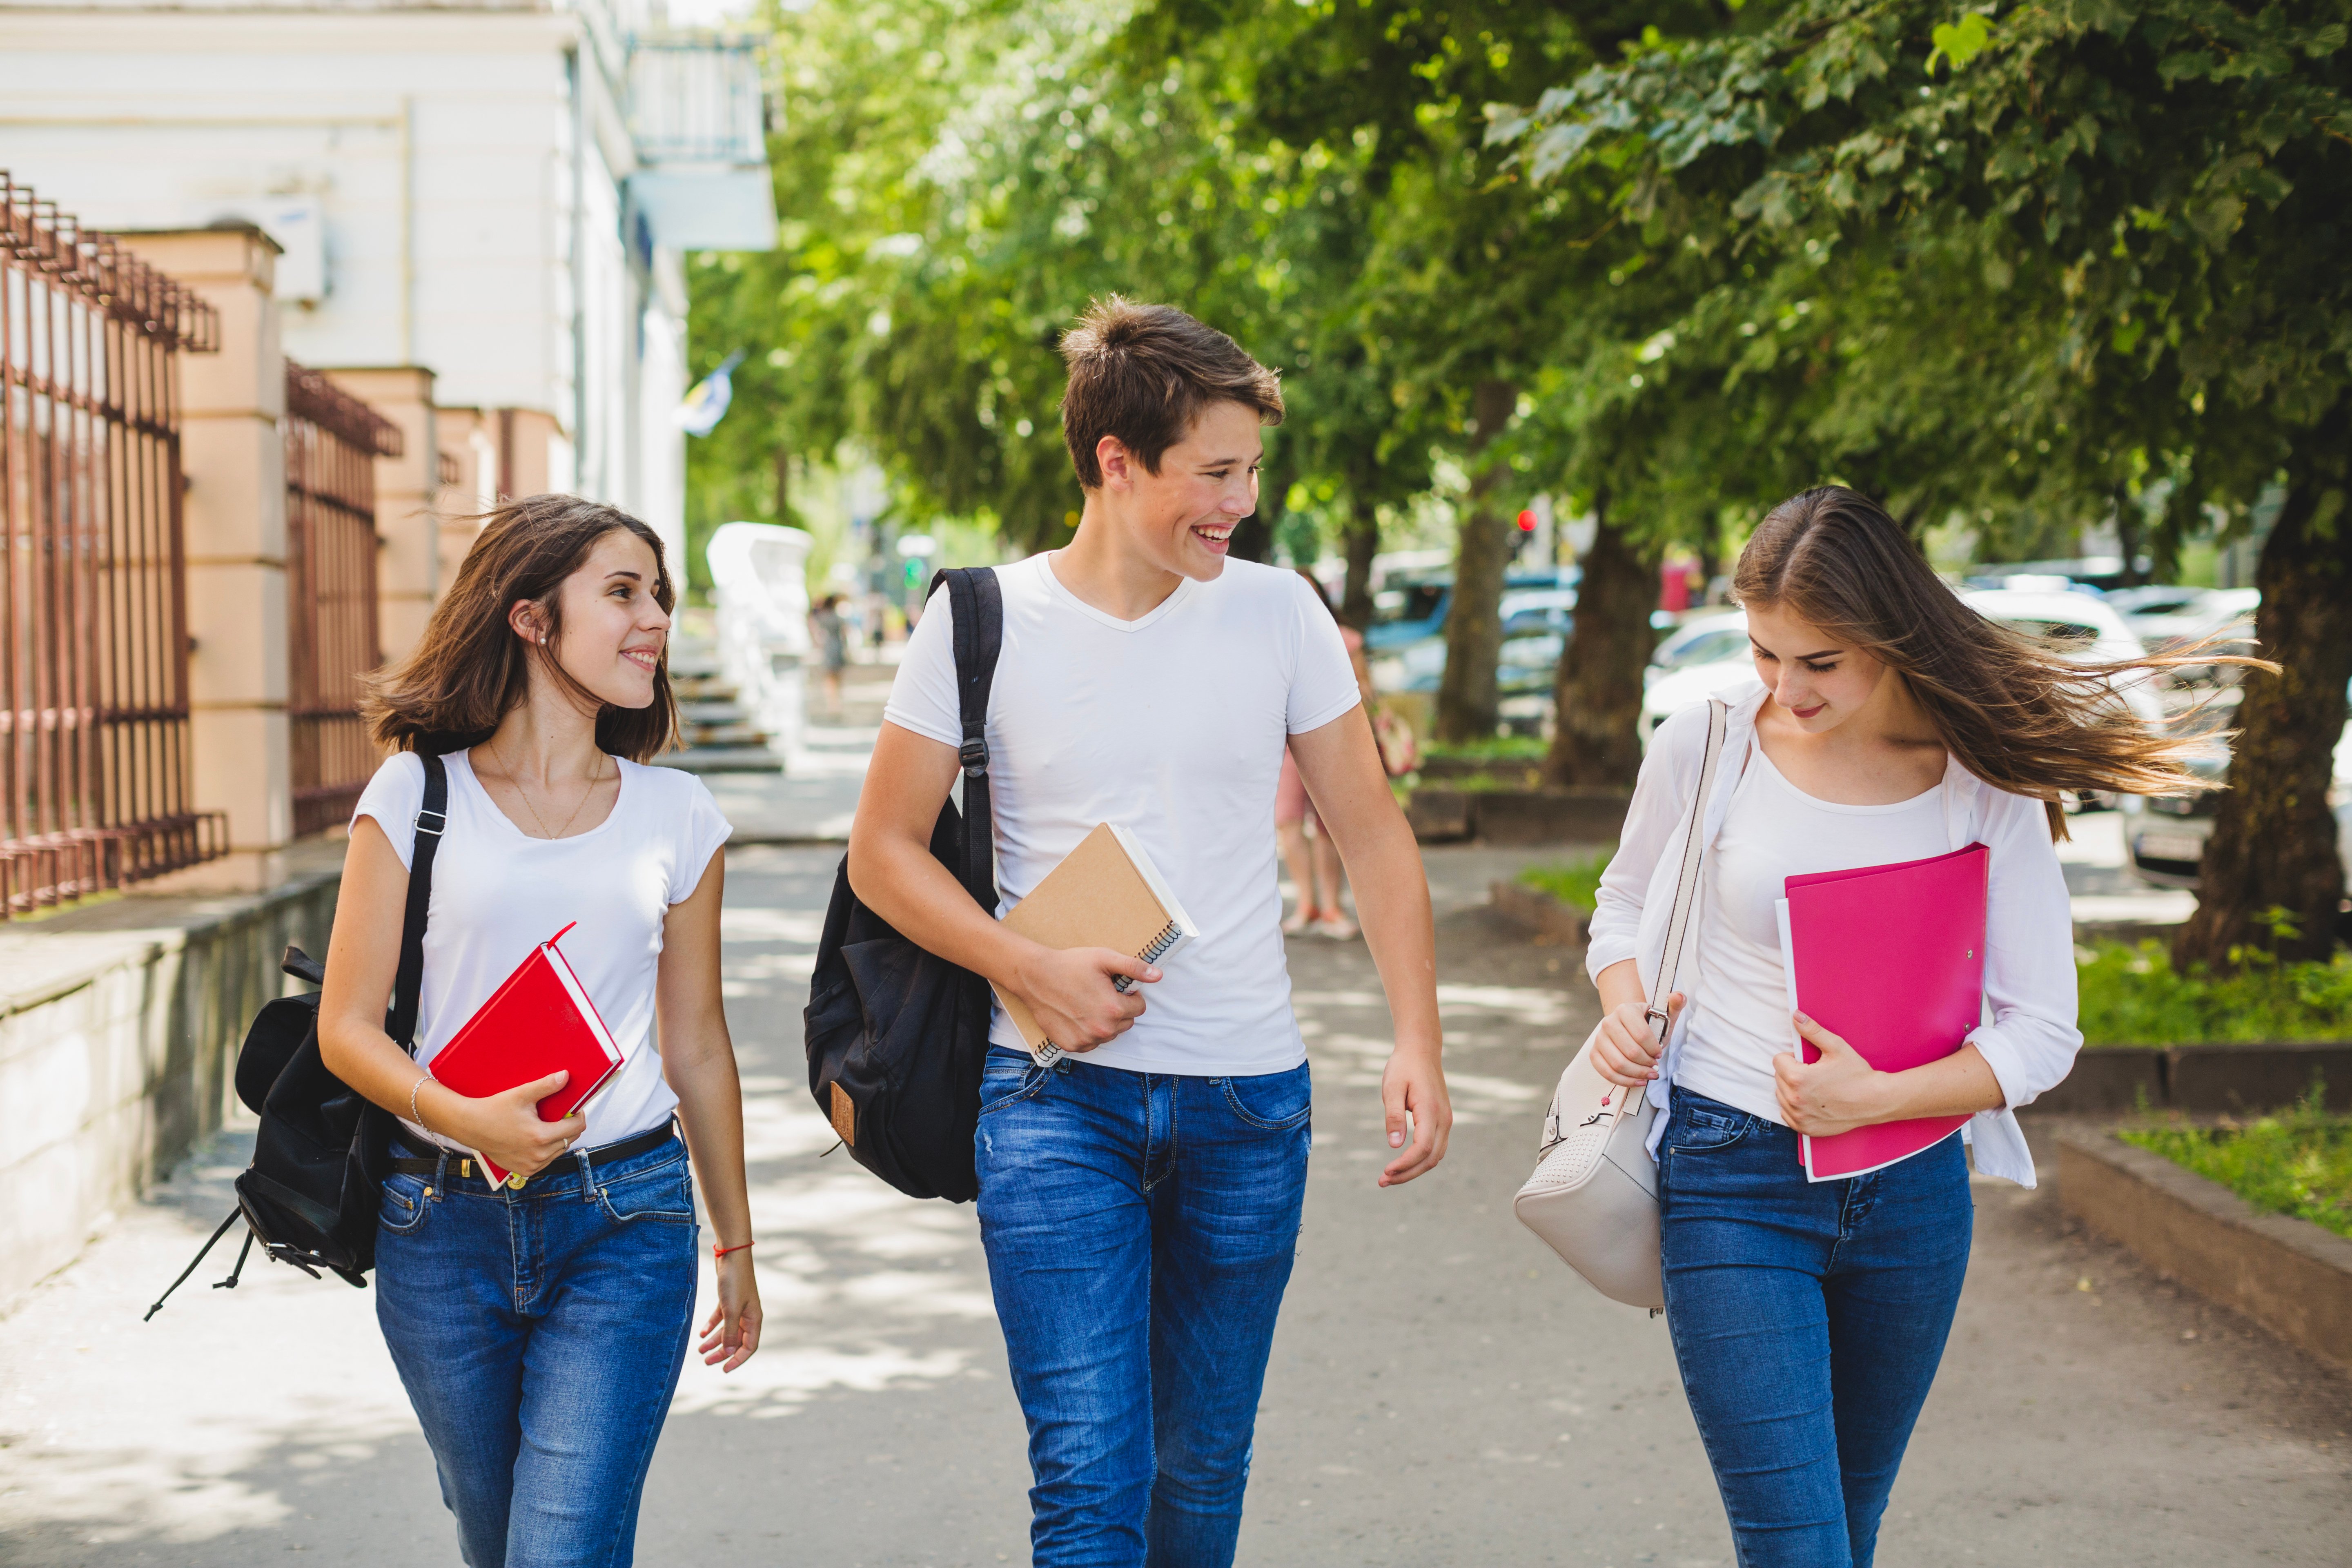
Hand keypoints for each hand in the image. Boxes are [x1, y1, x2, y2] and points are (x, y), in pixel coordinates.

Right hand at [440, 1069, 586, 1180]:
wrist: (471, 1127)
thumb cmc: (494, 1110)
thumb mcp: (521, 1094)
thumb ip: (546, 1086)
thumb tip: (565, 1076)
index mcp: (540, 1137)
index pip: (576, 1127)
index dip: (579, 1115)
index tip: (574, 1108)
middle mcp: (538, 1155)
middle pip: (570, 1139)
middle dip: (569, 1126)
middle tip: (561, 1114)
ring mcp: (531, 1165)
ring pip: (559, 1151)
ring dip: (559, 1139)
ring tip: (547, 1125)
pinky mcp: (524, 1171)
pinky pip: (546, 1160)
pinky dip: (547, 1150)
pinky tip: (537, 1138)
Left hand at [699, 1249, 763, 1371]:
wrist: (731, 1255)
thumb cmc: (734, 1281)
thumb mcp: (731, 1310)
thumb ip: (730, 1332)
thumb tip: (730, 1353)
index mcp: (754, 1319)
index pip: (749, 1346)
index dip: (738, 1359)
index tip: (723, 1369)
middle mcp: (748, 1314)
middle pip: (736, 1340)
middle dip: (722, 1352)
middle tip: (706, 1362)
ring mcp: (738, 1306)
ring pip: (727, 1330)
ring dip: (715, 1341)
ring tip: (700, 1351)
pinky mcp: (728, 1299)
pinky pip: (720, 1318)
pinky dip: (711, 1326)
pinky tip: (701, 1334)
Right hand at [1008, 946, 1158, 1052]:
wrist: (1035, 976)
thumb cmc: (1070, 965)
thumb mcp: (1104, 959)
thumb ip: (1133, 968)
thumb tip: (1158, 975)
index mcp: (1113, 1009)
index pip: (1139, 1008)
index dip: (1131, 996)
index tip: (1117, 988)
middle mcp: (1102, 1030)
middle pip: (1126, 1023)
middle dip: (1119, 1010)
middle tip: (1101, 994)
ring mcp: (1086, 1040)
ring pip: (1110, 1034)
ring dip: (1105, 1022)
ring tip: (1088, 1003)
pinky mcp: (1072, 1045)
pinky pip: (1092, 1043)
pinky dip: (1089, 1032)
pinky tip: (1078, 1015)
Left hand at [1378, 1044, 1451, 1185]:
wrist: (1421, 1050)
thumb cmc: (1403, 1067)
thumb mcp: (1392, 1088)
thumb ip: (1394, 1116)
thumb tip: (1394, 1145)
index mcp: (1431, 1111)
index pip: (1422, 1148)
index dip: (1405, 1164)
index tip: (1385, 1171)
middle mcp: (1444, 1119)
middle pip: (1430, 1158)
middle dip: (1407, 1174)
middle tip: (1382, 1181)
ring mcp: (1446, 1121)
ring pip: (1435, 1156)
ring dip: (1414, 1170)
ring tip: (1389, 1176)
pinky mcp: (1442, 1121)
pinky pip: (1435, 1148)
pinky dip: (1420, 1160)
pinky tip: (1403, 1163)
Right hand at [1590, 994, 1681, 1089]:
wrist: (1629, 1027)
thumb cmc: (1649, 1024)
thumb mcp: (1663, 1015)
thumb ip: (1674, 1005)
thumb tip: (1679, 996)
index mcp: (1625, 1010)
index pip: (1641, 1035)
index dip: (1653, 1049)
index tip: (1659, 1053)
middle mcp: (1608, 1022)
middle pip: (1631, 1052)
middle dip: (1647, 1063)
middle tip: (1655, 1066)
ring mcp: (1599, 1038)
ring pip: (1618, 1064)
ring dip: (1638, 1074)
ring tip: (1649, 1074)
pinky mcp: (1594, 1053)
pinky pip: (1607, 1072)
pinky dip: (1625, 1081)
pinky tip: (1638, 1081)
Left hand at [1773, 1013, 1889, 1136]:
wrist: (1876, 1101)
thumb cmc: (1857, 1074)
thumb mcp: (1836, 1047)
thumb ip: (1812, 1031)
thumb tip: (1796, 1015)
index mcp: (1797, 1078)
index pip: (1778, 1060)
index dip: (1793, 1058)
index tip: (1809, 1062)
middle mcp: (1794, 1100)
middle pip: (1778, 1078)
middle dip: (1792, 1072)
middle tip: (1815, 1074)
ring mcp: (1799, 1117)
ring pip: (1781, 1096)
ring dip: (1792, 1090)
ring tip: (1815, 1087)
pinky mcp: (1805, 1128)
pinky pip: (1787, 1114)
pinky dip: (1795, 1107)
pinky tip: (1813, 1102)